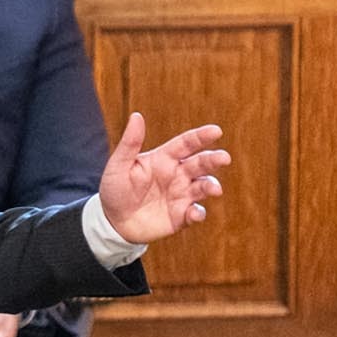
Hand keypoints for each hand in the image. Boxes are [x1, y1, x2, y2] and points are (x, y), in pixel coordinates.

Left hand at [100, 112, 229, 243]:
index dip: (201, 137)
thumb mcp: (118, 165)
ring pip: (203, 187)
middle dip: (213, 160)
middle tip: (224, 158)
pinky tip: (194, 213)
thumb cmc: (115, 189)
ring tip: (214, 189)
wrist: (113, 221)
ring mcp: (181, 195)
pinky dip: (198, 213)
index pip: (185, 144)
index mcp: (164, 159)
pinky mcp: (181, 216)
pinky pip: (195, 213)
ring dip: (211, 186)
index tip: (216, 131)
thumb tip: (136, 116)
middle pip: (200, 163)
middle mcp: (177, 175)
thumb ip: (129, 143)